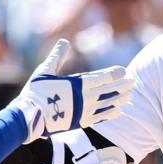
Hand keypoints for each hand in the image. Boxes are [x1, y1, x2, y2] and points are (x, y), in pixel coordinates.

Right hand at [10, 40, 132, 142]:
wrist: (29, 116)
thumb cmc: (35, 92)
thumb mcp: (45, 70)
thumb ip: (57, 56)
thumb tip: (64, 41)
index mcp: (77, 83)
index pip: (101, 77)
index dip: (114, 74)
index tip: (124, 71)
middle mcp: (84, 97)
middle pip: (108, 90)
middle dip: (121, 86)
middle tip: (133, 83)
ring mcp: (83, 111)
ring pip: (107, 104)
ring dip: (119, 99)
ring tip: (130, 96)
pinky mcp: (80, 122)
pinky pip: (99, 117)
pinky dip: (110, 114)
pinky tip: (118, 112)